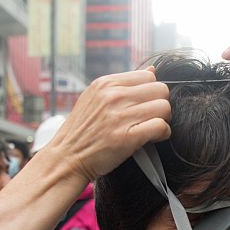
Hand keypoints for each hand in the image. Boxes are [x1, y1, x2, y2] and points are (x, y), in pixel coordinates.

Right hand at [46, 69, 170, 180]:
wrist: (66, 158)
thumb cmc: (82, 132)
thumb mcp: (94, 98)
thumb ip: (122, 85)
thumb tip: (151, 71)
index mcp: (106, 83)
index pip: (148, 76)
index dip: (151, 92)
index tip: (146, 105)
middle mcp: (113, 96)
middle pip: (160, 90)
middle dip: (160, 104)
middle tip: (152, 117)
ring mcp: (119, 116)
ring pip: (164, 107)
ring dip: (163, 119)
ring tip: (152, 129)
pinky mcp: (126, 137)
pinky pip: (160, 126)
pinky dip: (163, 133)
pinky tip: (154, 138)